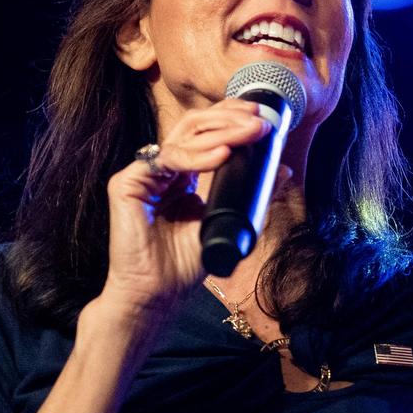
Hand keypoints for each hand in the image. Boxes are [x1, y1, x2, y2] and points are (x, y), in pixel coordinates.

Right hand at [98, 99, 283, 326]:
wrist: (158, 293)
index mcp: (184, 172)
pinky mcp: (127, 184)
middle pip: (194, 126)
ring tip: (250, 134)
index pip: (206, 133)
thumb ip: (253, 193)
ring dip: (222, 132)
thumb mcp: (230, 220)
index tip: (263, 119)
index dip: (231, 120)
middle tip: (259, 121)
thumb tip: (285, 169)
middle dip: (229, 119)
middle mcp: (164, 168)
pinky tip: (222, 155)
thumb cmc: (186, 262)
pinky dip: (196, 157)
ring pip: (183, 138)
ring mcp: (144, 174)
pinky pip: (166, 160)